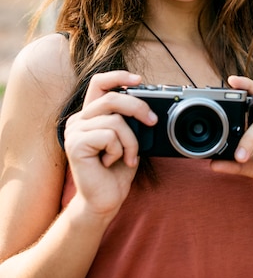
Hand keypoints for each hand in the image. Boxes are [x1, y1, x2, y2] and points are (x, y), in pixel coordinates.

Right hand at [64, 71, 157, 219]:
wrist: (104, 201)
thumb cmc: (116, 171)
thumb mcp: (128, 139)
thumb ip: (129, 120)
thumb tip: (146, 106)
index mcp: (90, 115)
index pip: (99, 83)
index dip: (118, 76)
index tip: (139, 79)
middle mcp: (78, 120)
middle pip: (112, 97)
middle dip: (138, 107)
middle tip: (152, 121)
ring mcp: (74, 131)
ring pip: (115, 120)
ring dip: (131, 141)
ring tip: (129, 156)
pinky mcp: (75, 144)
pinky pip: (109, 136)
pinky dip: (119, 150)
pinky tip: (111, 163)